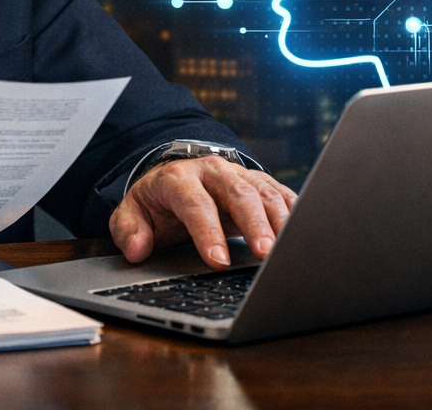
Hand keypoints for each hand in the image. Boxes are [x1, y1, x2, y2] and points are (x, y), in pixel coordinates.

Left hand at [109, 157, 296, 269]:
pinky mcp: (258, 181)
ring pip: (264, 191)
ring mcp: (239, 174)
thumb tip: (137, 248)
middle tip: (265, 254)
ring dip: (279, 220)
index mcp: (179, 178)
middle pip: (238, 193)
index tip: (218, 261)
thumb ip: (128, 230)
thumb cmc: (156, 202)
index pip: (196, 204)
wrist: (174, 177)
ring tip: (289, 248)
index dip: (208, 233)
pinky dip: (294, 211)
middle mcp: (212, 171)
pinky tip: (303, 231)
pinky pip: (280, 193)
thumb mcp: (131, 213)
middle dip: (254, 224)